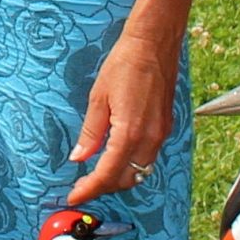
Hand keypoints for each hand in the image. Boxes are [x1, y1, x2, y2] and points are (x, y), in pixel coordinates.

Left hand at [68, 24, 180, 201]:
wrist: (154, 44)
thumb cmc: (125, 64)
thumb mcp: (99, 97)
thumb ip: (90, 132)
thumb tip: (79, 156)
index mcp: (130, 132)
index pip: (108, 173)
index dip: (90, 188)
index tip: (74, 195)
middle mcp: (149, 138)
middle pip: (127, 179)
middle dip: (104, 187)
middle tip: (83, 186)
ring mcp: (161, 134)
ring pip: (140, 171)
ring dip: (119, 178)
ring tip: (97, 175)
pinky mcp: (165, 127)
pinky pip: (149, 157)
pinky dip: (132, 164)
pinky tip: (116, 157)